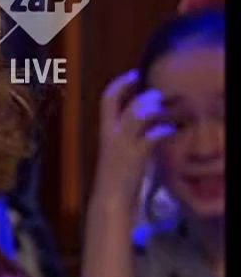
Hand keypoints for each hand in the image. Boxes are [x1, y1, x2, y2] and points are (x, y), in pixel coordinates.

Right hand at [95, 70, 173, 203]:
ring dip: (148, 106)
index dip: (120, 84)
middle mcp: (111, 135)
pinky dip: (162, 130)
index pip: (106, 100)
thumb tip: (151, 120)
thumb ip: (133, 134)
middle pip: (112, 102)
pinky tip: (170, 130)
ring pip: (132, 116)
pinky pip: (150, 137)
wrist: (110, 201)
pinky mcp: (135, 157)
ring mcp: (122, 145)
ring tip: (160, 104)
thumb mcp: (121, 150)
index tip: (134, 75)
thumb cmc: (118, 177)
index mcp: (106, 132)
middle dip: (130, 90)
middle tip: (152, 89)